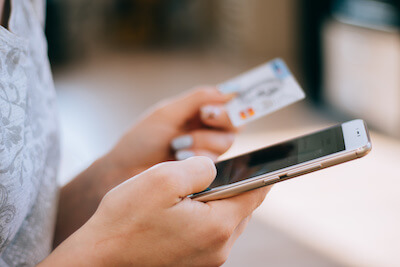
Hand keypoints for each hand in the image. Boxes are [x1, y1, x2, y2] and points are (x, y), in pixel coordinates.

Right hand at [43, 157, 269, 265]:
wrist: (98, 259)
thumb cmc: (126, 219)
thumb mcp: (164, 178)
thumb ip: (200, 167)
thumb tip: (214, 168)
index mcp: (217, 226)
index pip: (256, 193)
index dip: (264, 172)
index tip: (272, 160)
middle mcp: (218, 248)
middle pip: (241, 207)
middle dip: (234, 186)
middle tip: (219, 171)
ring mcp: (206, 259)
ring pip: (226, 220)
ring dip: (217, 202)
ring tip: (195, 189)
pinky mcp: (193, 262)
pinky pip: (210, 233)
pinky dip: (205, 217)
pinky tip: (184, 209)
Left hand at [105, 87, 235, 179]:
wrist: (126, 170)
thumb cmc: (142, 140)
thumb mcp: (168, 113)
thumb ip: (198, 99)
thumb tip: (230, 91)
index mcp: (198, 113)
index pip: (229, 104)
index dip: (230, 104)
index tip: (216, 105)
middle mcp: (206, 131)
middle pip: (235, 123)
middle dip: (220, 119)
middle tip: (204, 116)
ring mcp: (206, 151)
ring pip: (226, 142)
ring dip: (202, 140)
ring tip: (177, 145)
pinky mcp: (204, 171)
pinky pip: (215, 160)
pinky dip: (197, 156)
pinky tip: (178, 158)